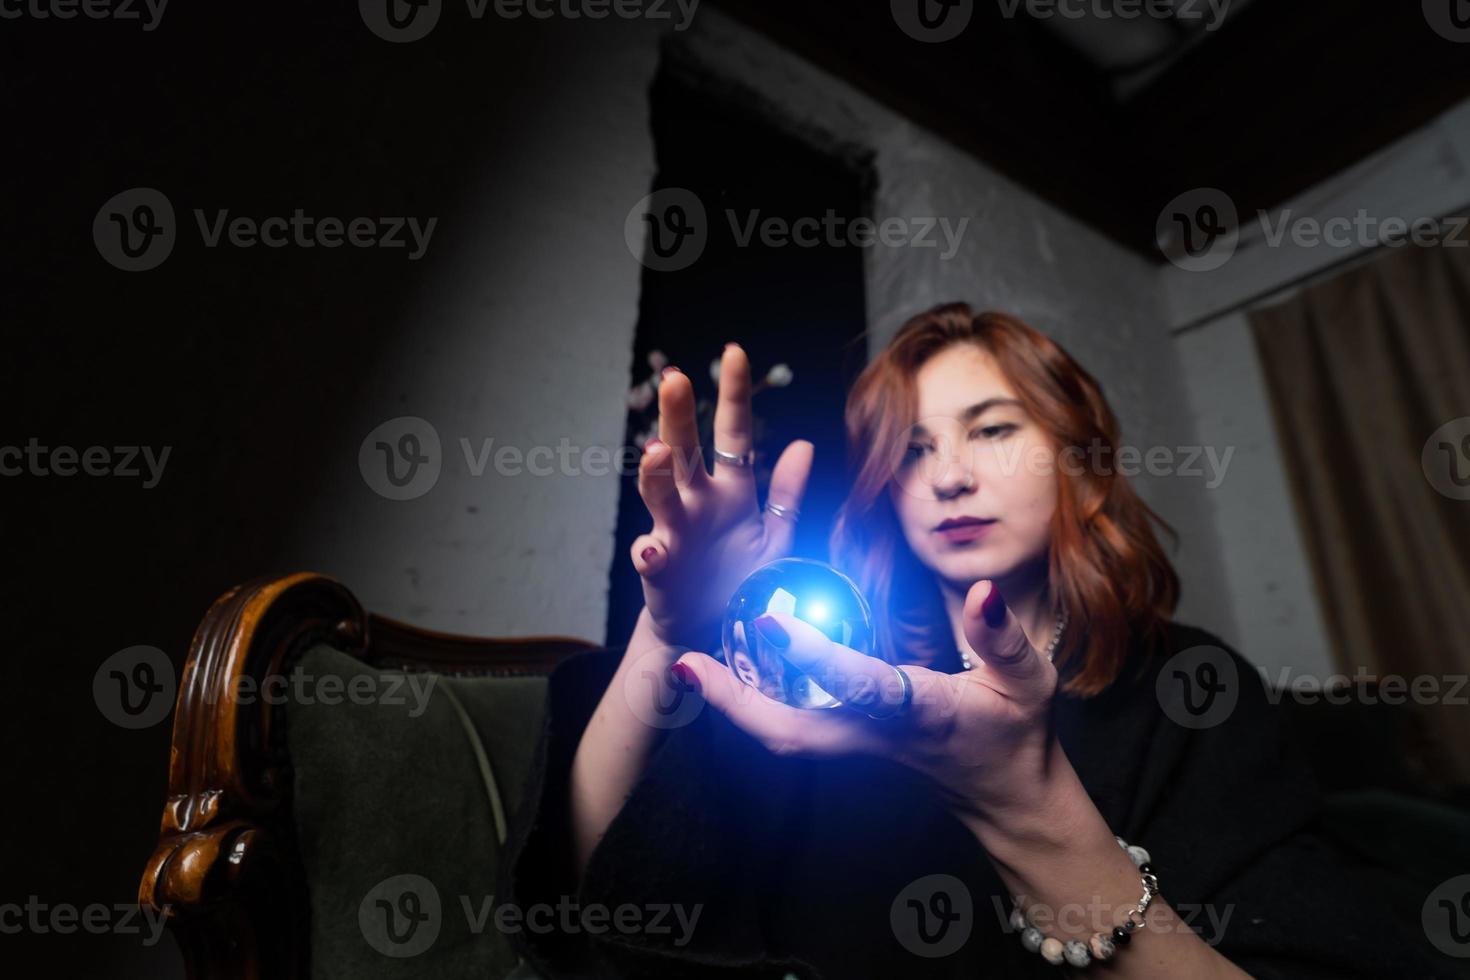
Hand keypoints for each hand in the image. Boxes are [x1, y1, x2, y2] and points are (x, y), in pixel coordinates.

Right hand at [632, 344, 813, 647]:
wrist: (713, 629)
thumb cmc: (741, 577)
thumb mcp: (776, 537)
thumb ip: (788, 494)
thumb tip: (803, 444)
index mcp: (731, 489)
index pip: (733, 433)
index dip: (734, 395)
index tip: (734, 352)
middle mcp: (698, 502)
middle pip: (687, 449)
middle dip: (679, 415)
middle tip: (675, 380)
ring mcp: (675, 531)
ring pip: (660, 493)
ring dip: (654, 472)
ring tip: (657, 451)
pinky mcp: (659, 569)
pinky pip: (650, 556)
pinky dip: (648, 552)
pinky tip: (652, 550)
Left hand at [667, 580, 1061, 819]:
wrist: (1005, 798)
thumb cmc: (1017, 735)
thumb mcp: (1028, 682)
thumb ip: (1002, 637)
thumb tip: (982, 590)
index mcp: (920, 712)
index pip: (862, 685)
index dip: (817, 657)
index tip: (772, 623)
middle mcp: (876, 734)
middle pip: (791, 731)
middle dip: (735, 702)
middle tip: (685, 663)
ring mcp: (857, 746)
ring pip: (781, 735)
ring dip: (732, 705)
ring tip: (688, 664)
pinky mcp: (847, 744)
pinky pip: (790, 729)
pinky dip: (752, 706)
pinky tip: (727, 672)